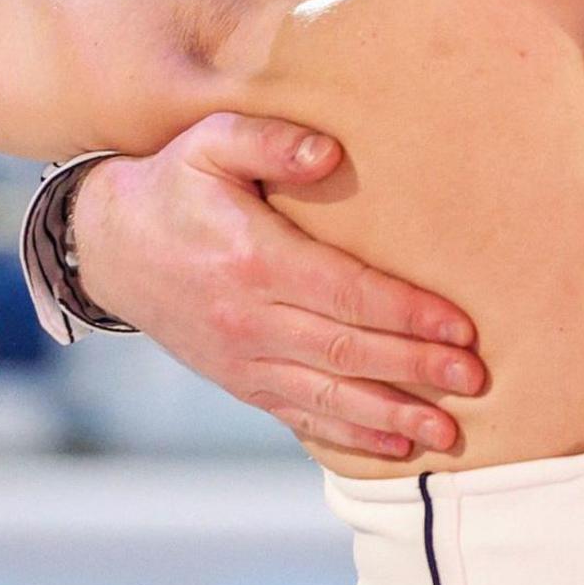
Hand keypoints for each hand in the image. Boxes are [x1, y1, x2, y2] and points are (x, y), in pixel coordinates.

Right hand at [68, 113, 485, 458]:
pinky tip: (394, 444)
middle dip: (415, 370)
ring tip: (448, 433)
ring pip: (327, 394)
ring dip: (392, 415)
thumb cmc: (173, 185)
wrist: (108, 246)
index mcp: (253, 259)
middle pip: (346, 351)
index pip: (344, 293)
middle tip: (475, 381)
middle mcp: (248, 319)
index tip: (460, 328)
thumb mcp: (211, 143)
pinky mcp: (237, 380)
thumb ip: (269, 140)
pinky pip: (298, 414)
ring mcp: (241, 358)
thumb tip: (329, 152)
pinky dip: (348, 433)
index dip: (406, 313)